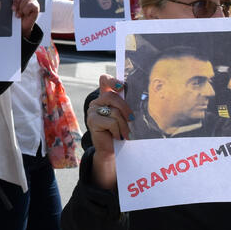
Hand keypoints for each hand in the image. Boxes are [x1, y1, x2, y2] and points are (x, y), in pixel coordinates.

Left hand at [12, 0, 39, 37]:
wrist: (21, 27)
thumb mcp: (11, 9)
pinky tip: (24, 14)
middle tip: (13, 9)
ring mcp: (32, 0)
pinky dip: (26, 10)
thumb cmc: (15, 18)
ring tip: (18, 14)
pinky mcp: (36, 6)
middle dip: (16, 1)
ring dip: (21, 8)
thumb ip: (10, 2)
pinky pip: (31, 4)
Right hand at [86, 75, 132, 189]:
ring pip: (114, 111)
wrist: (112, 149)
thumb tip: (139, 97)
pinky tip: (117, 136)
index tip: (121, 87)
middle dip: (125, 108)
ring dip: (124, 125)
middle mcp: (97, 102)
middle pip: (113, 96)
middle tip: (132, 119)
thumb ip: (125, 105)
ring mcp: (92, 111)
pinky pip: (111, 122)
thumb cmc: (120, 131)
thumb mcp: (124, 116)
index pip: (105, 80)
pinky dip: (118, 130)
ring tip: (125, 134)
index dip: (112, 80)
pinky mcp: (91, 121)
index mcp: (105, 97)